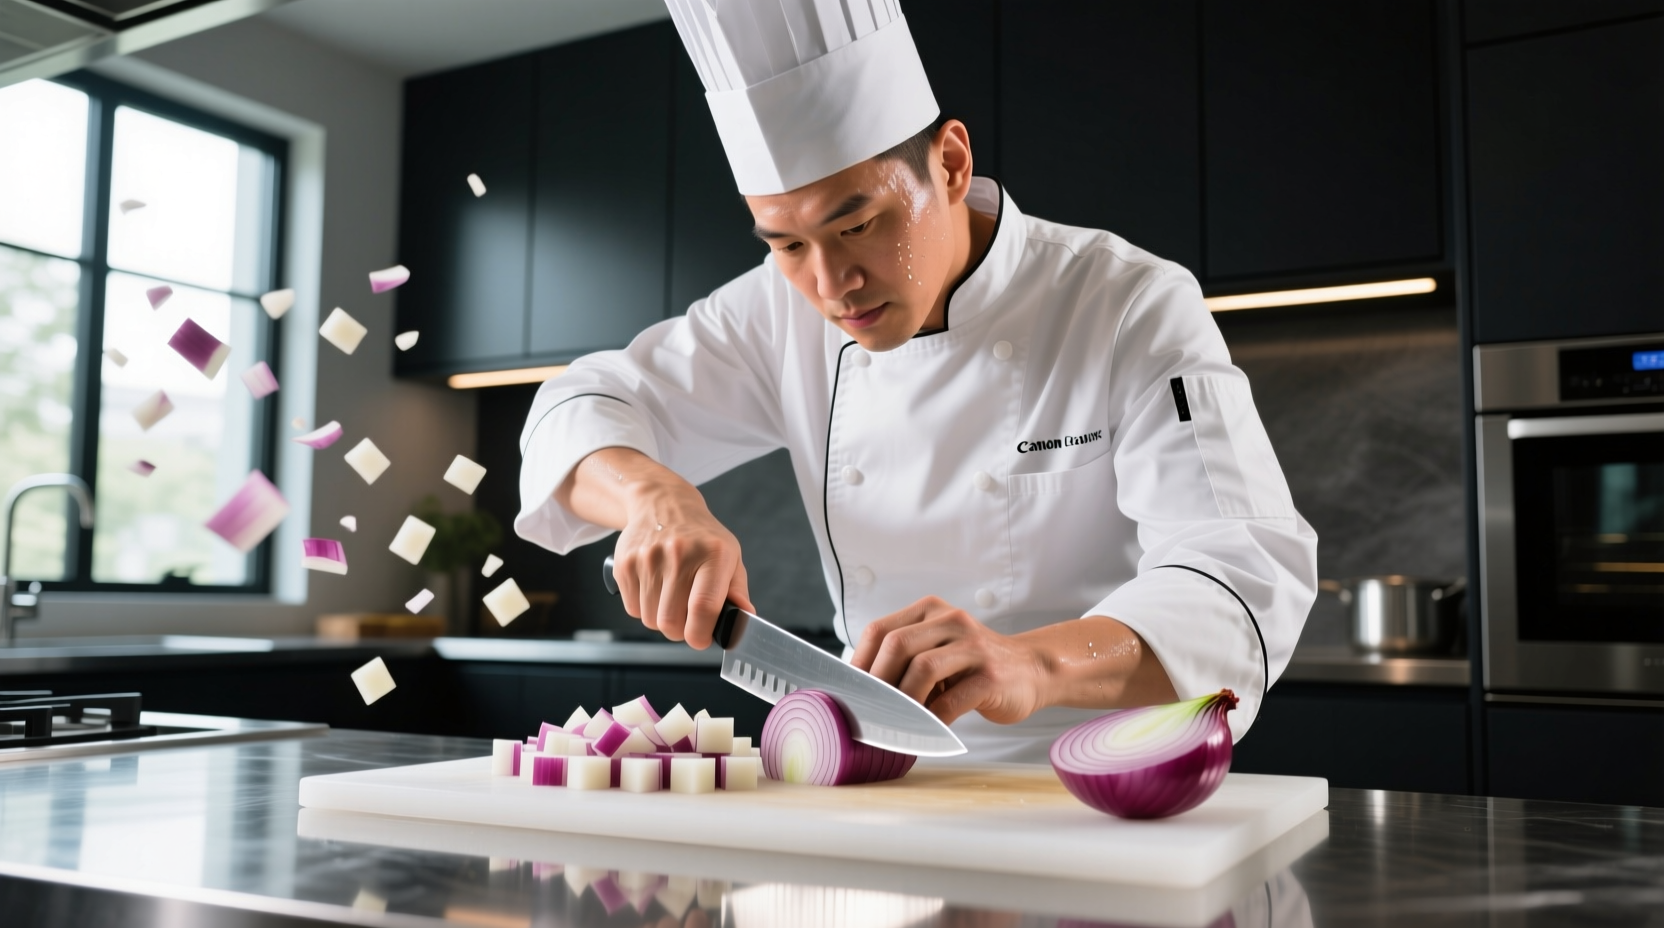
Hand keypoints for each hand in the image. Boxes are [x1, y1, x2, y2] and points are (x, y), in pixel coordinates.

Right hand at [559, 448, 751, 648]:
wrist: (662, 504)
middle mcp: (679, 554)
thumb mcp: (729, 556)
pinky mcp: (624, 564)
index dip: (701, 634)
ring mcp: (648, 558)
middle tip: (687, 621)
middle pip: (672, 621)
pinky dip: (644, 609)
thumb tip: (744, 617)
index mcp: (713, 554)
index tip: (701, 639)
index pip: (703, 607)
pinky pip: (632, 609)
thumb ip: (737, 590)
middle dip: (681, 631)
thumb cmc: (701, 536)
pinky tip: (655, 589)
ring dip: (662, 620)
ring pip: (650, 620)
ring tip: (672, 600)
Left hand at [850, 598, 1178, 725]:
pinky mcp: (990, 676)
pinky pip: (951, 700)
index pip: (880, 630)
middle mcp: (951, 621)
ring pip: (922, 669)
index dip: (859, 663)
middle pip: (897, 645)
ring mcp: (973, 647)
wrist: (1033, 670)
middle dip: (876, 683)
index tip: (850, 692)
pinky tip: (925, 731)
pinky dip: (931, 720)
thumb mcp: (937, 650)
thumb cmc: (973, 666)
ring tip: (895, 723)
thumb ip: (905, 659)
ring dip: (902, 701)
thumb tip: (860, 692)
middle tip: (869, 711)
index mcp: (930, 611)